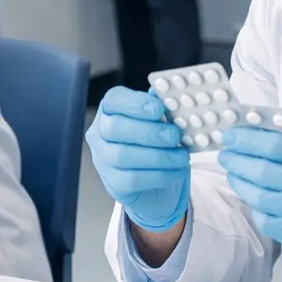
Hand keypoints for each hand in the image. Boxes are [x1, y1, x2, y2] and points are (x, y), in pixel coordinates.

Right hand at [86, 88, 189, 231]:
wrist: (158, 178)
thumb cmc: (157, 142)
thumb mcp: (162, 120)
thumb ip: (163, 108)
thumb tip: (171, 97)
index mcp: (110, 110)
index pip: (114, 100)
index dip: (135, 103)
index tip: (159, 109)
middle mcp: (100, 133)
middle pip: (115, 128)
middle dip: (148, 131)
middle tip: (175, 135)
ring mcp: (103, 160)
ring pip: (122, 156)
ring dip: (158, 156)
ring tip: (182, 156)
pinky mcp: (113, 184)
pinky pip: (132, 180)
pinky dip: (158, 175)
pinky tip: (176, 171)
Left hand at [218, 127, 281, 274]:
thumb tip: (256, 134)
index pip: (275, 145)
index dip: (247, 140)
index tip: (230, 135)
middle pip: (263, 172)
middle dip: (237, 161)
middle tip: (225, 155)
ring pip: (261, 198)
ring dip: (241, 184)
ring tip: (234, 174)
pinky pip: (268, 221)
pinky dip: (257, 208)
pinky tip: (254, 199)